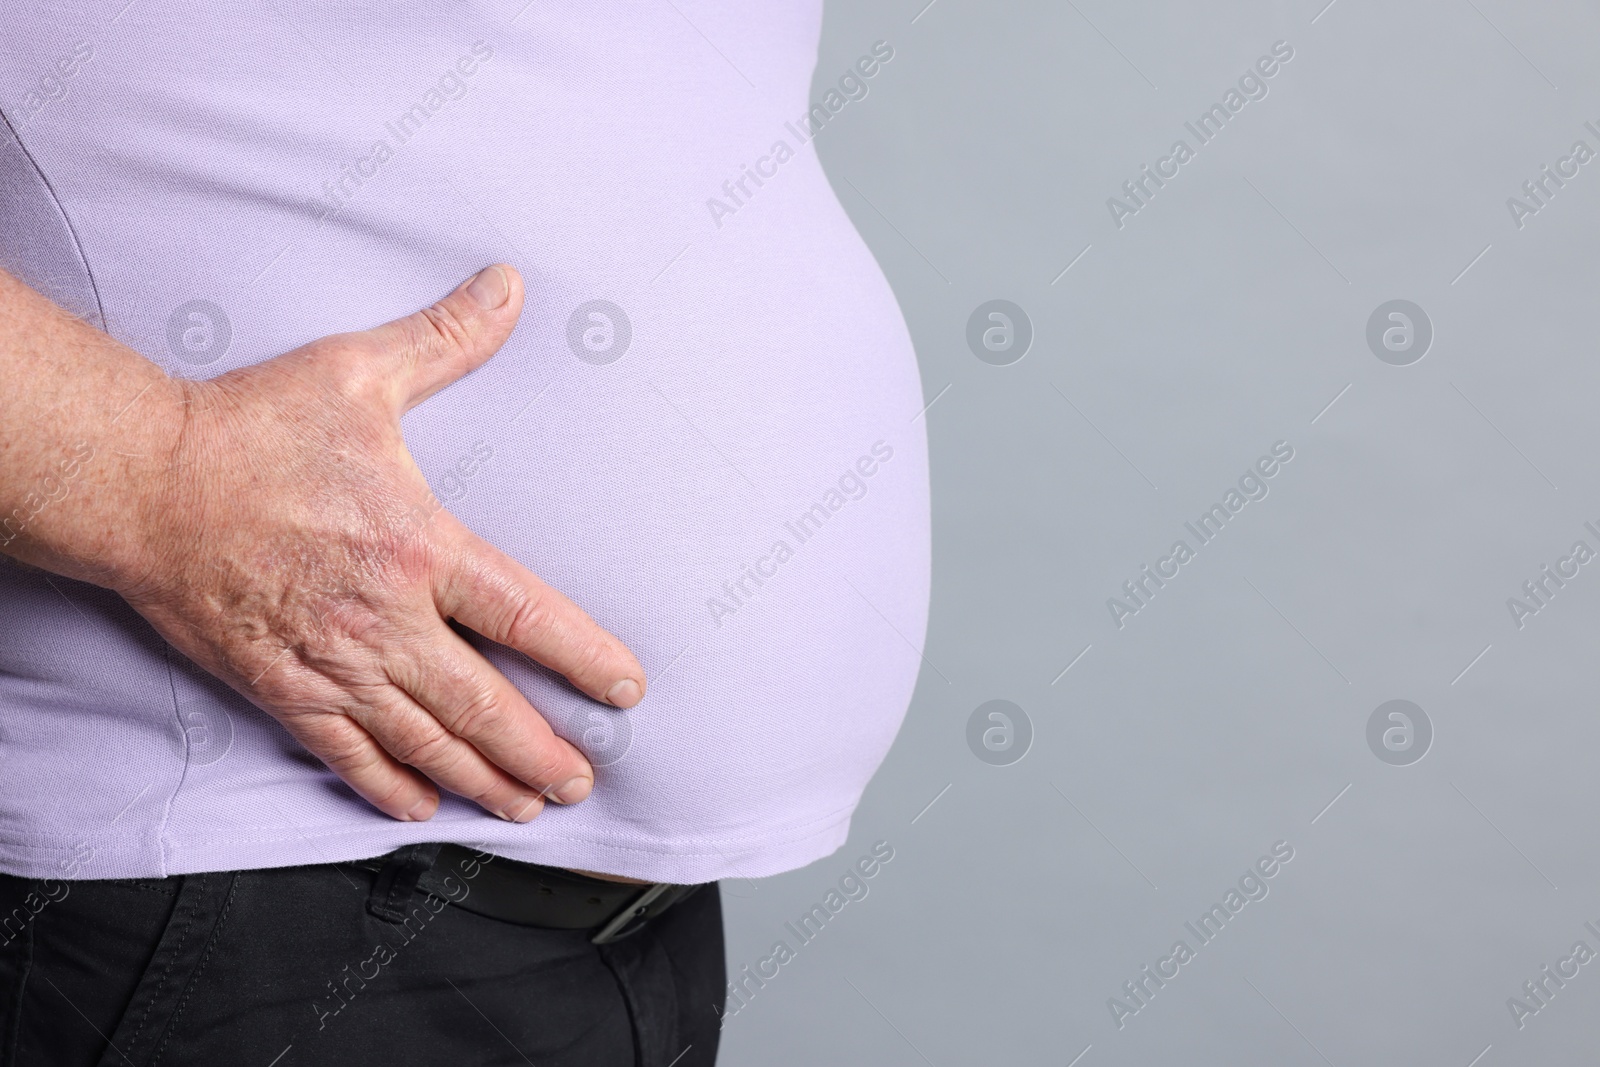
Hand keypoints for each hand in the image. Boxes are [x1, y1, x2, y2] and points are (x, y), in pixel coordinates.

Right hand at [116, 265, 644, 822]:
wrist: (142, 484)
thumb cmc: (251, 431)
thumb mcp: (357, 372)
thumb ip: (444, 340)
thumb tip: (506, 288)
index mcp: (418, 547)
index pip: (525, 616)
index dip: (583, 659)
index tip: (625, 689)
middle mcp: (384, 619)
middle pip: (482, 705)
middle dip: (541, 750)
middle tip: (582, 780)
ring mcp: (333, 662)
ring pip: (424, 742)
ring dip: (482, 780)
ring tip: (526, 805)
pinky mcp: (282, 687)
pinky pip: (346, 753)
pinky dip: (389, 785)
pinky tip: (422, 806)